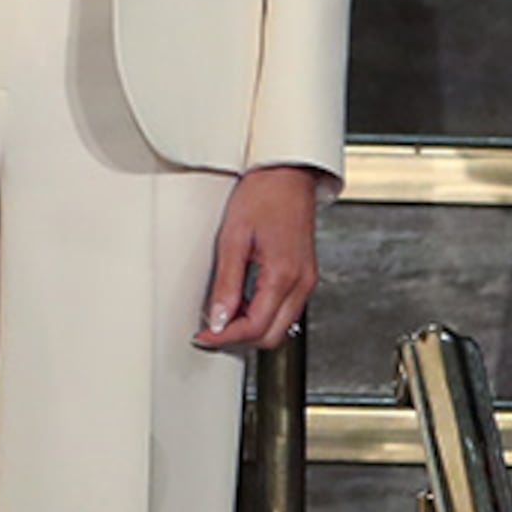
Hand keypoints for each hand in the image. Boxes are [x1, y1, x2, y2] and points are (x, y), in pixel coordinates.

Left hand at [196, 166, 323, 352]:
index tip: (204, 335)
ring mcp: (306, 280)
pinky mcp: (305, 274)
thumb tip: (218, 319)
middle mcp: (301, 282)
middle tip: (211, 329)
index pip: (255, 327)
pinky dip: (263, 314)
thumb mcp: (233, 239)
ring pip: (280, 327)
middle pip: (271, 336)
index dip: (225, 337)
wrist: (287, 172)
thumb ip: (226, 284)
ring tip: (224, 313)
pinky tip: (243, 301)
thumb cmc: (263, 194)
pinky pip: (286, 309)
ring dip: (251, 327)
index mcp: (284, 275)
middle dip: (239, 338)